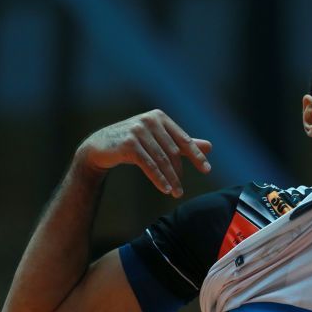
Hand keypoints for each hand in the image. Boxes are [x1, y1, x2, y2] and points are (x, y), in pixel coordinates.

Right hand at [76, 109, 211, 197]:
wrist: (100, 147)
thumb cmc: (134, 143)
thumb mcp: (159, 141)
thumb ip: (182, 143)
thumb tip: (210, 146)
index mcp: (160, 117)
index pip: (184, 140)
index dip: (196, 156)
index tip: (207, 170)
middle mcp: (150, 120)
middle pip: (172, 152)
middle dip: (178, 173)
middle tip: (181, 190)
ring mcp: (138, 130)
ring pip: (161, 160)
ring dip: (170, 179)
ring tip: (175, 193)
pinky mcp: (129, 143)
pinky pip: (149, 164)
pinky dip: (158, 178)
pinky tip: (164, 189)